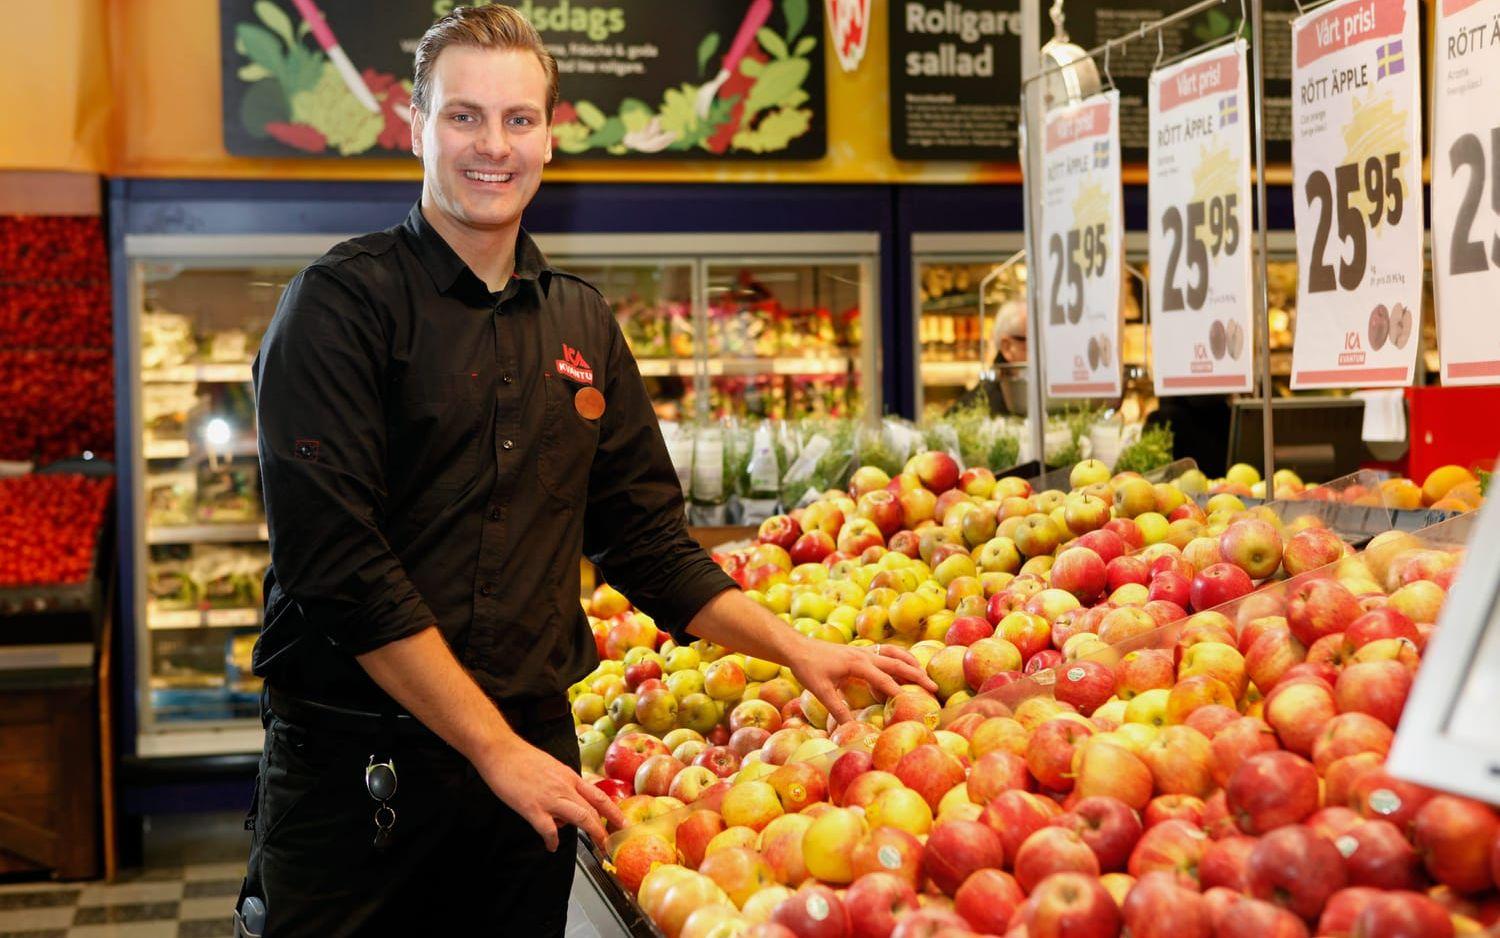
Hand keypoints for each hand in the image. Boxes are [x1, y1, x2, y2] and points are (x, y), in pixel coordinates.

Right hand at [475, 737, 624, 851]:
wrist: (500, 750)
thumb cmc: (521, 758)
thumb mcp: (552, 767)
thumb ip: (563, 783)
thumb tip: (567, 802)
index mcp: (569, 777)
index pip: (599, 796)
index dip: (614, 812)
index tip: (623, 824)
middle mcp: (564, 786)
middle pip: (594, 810)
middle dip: (606, 829)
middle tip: (612, 844)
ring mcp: (549, 797)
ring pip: (580, 818)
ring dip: (592, 834)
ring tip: (597, 847)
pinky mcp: (532, 807)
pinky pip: (549, 829)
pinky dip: (553, 841)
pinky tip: (551, 846)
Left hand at [788, 640, 937, 724]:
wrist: (797, 647)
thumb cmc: (807, 668)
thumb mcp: (820, 691)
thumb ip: (837, 710)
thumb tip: (850, 730)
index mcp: (857, 663)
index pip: (883, 679)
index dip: (898, 691)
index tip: (914, 704)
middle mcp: (864, 654)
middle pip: (896, 663)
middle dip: (915, 674)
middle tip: (933, 687)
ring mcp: (863, 651)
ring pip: (893, 653)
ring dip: (909, 662)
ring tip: (924, 673)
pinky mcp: (860, 652)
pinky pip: (885, 653)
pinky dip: (898, 658)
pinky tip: (902, 667)